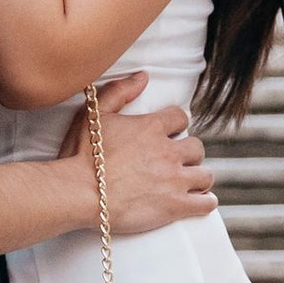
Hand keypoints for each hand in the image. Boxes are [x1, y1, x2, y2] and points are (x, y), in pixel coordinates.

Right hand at [63, 69, 215, 236]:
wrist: (77, 192)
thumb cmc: (80, 155)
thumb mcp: (94, 114)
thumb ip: (119, 91)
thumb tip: (143, 77)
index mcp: (151, 127)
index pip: (180, 118)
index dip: (175, 126)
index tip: (168, 136)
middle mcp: (168, 151)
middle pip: (197, 148)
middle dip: (189, 154)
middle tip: (175, 164)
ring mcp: (174, 179)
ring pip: (205, 175)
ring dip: (198, 178)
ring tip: (186, 185)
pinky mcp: (175, 206)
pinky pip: (206, 203)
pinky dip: (204, 203)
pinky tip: (195, 203)